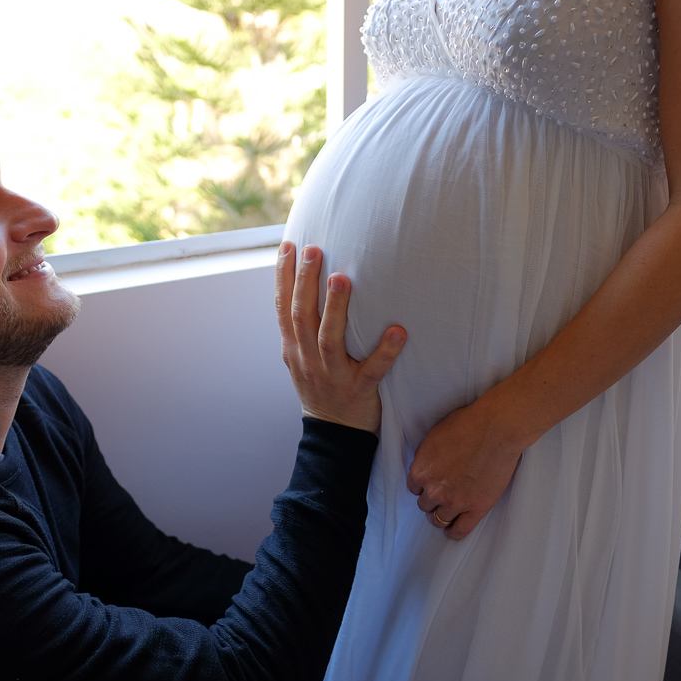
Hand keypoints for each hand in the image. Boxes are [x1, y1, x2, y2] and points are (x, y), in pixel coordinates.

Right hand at [275, 242, 405, 432]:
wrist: (332, 435)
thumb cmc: (321, 386)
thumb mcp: (300, 356)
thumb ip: (301, 325)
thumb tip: (304, 281)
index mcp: (293, 349)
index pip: (283, 308)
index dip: (282, 277)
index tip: (288, 245)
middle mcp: (309, 359)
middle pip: (302, 317)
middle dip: (305, 282)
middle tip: (314, 250)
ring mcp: (333, 375)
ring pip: (329, 339)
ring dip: (335, 308)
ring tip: (342, 279)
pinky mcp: (359, 391)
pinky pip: (373, 370)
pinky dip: (385, 351)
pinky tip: (398, 331)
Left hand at [407, 398, 524, 538]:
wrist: (496, 429)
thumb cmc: (468, 425)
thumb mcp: (435, 437)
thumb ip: (428, 457)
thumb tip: (429, 466)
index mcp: (421, 470)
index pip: (414, 488)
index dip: (423, 486)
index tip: (431, 485)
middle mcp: (434, 489)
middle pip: (425, 505)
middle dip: (432, 500)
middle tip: (442, 495)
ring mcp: (455, 501)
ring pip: (439, 520)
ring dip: (441, 516)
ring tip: (448, 512)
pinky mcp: (476, 508)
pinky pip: (459, 530)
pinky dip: (453, 533)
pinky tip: (453, 530)